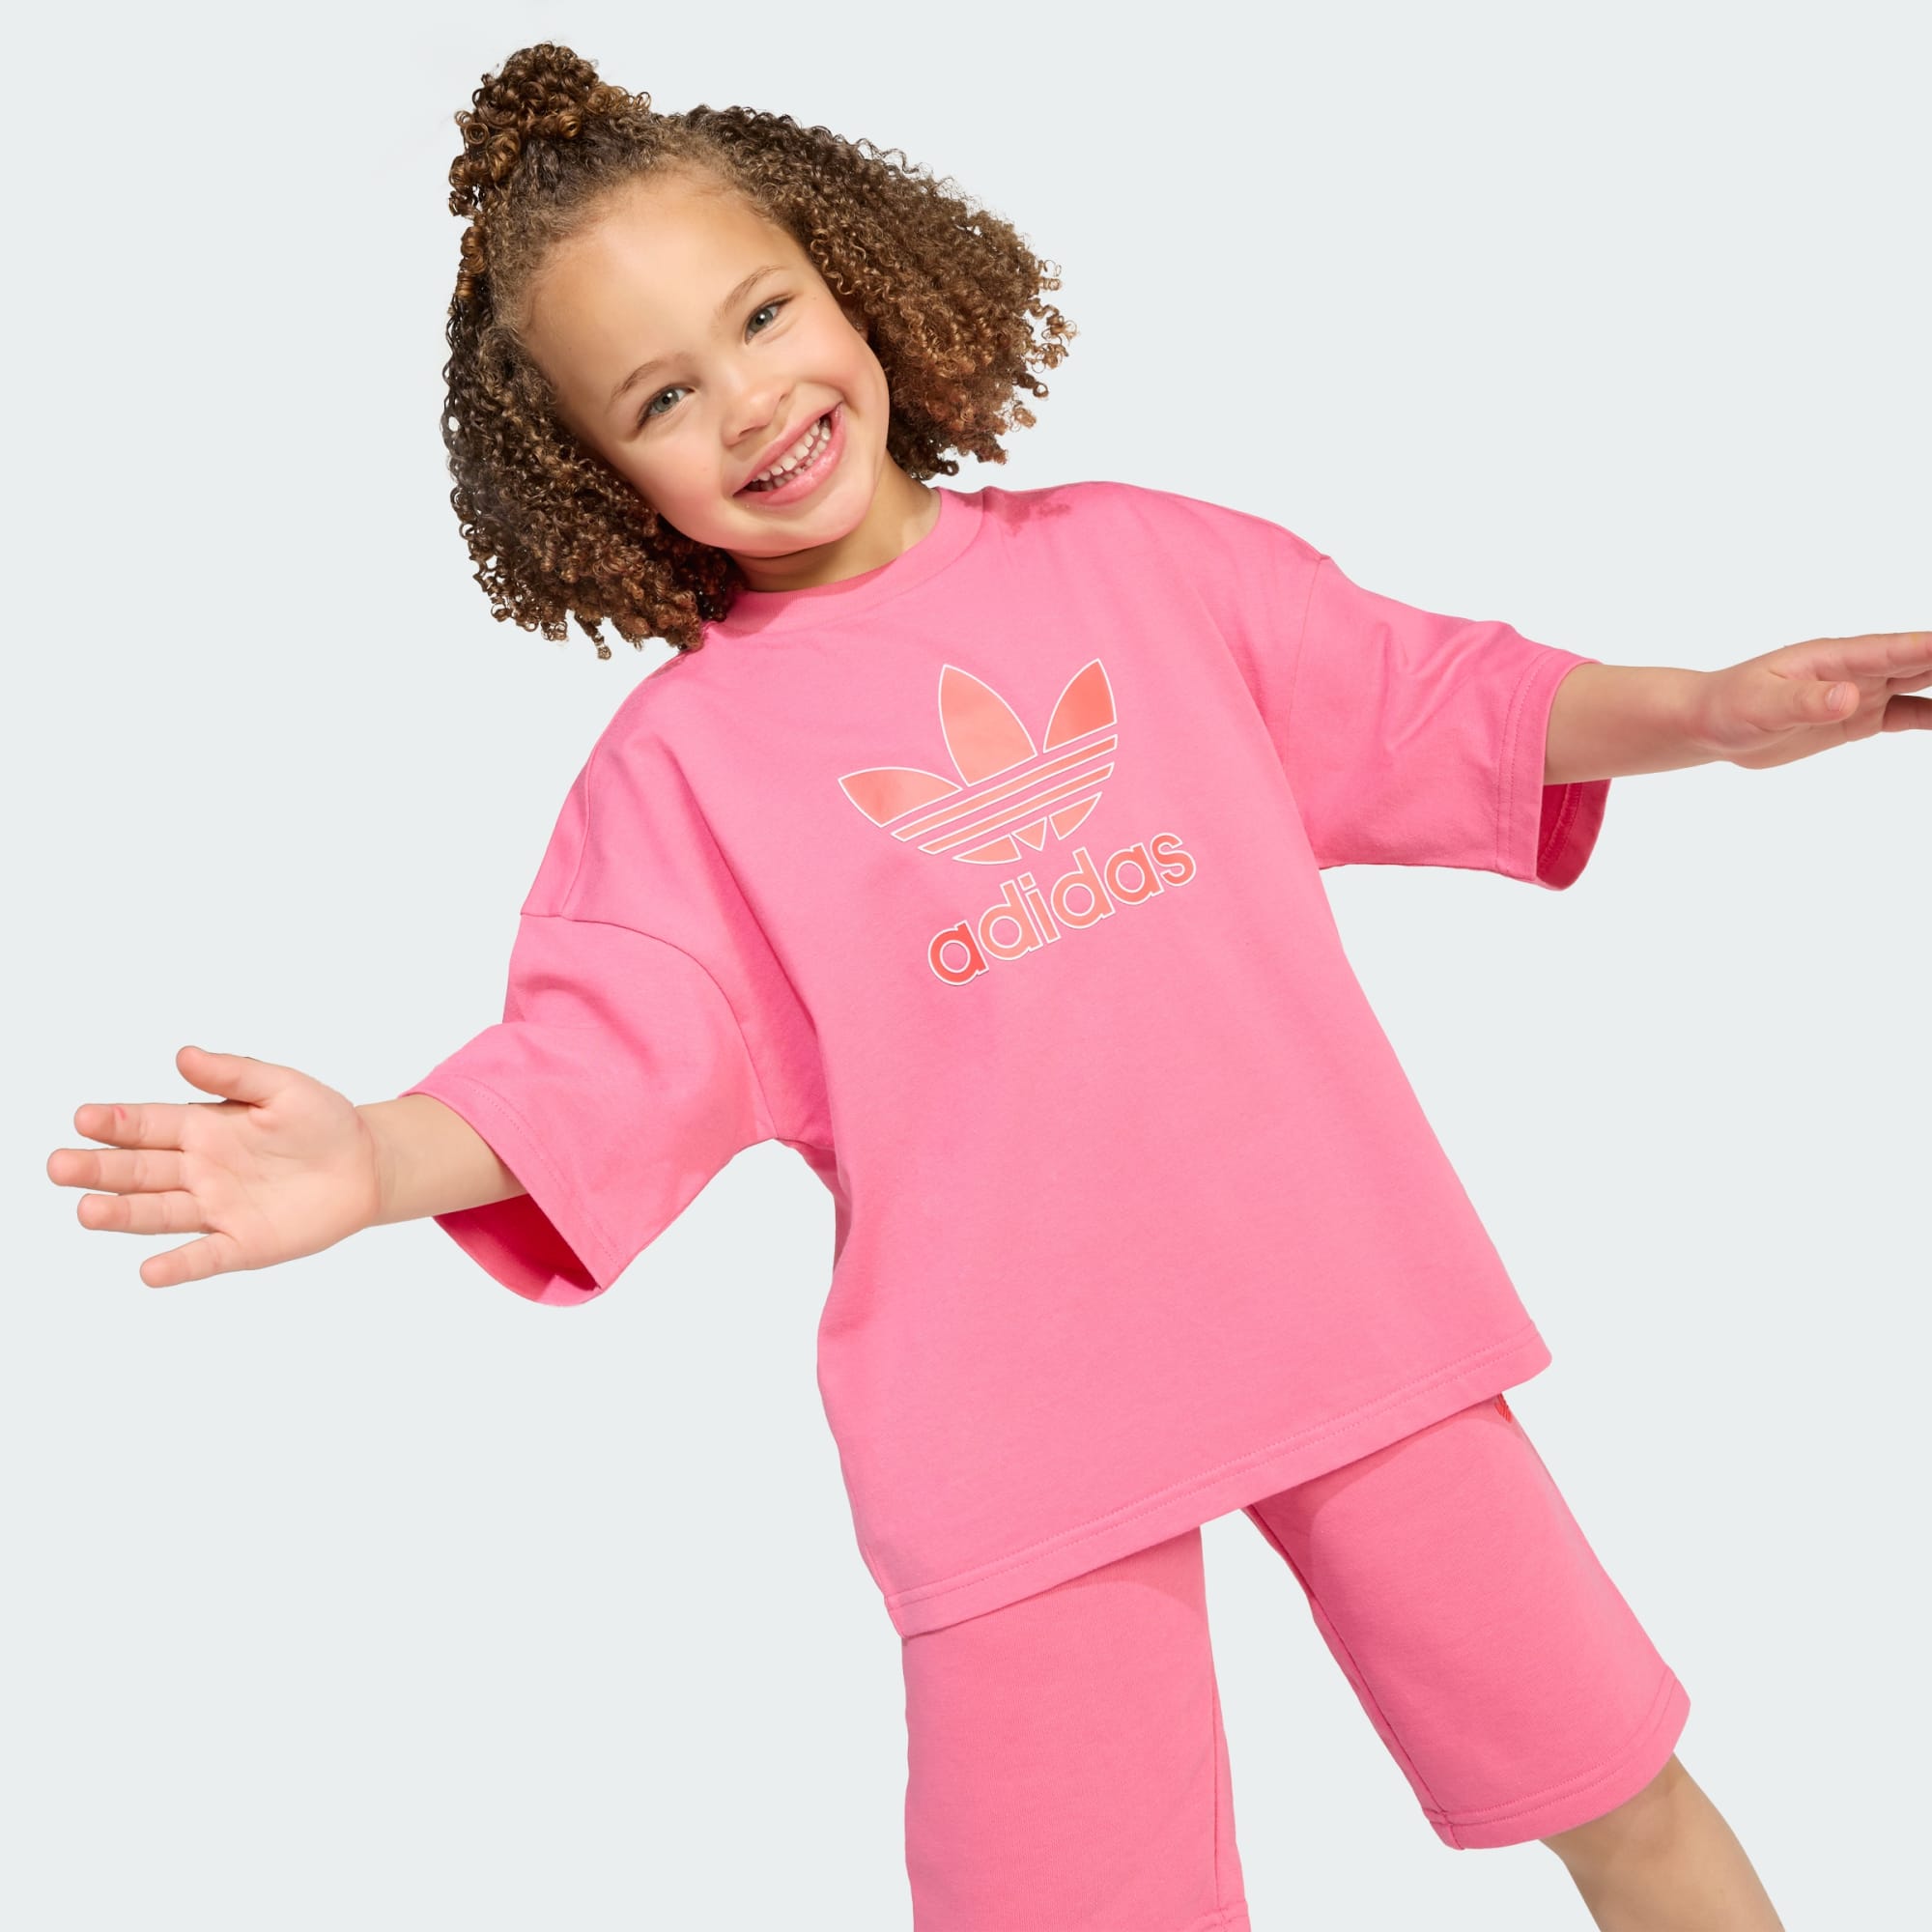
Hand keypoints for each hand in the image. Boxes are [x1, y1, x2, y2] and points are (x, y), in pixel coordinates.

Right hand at [46, 1046, 383, 1287]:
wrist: (367, 1164)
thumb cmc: (322, 1121)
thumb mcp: (283, 1088)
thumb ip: (235, 1074)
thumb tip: (184, 1054)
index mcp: (202, 1128)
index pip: (149, 1125)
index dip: (117, 1123)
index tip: (84, 1119)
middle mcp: (198, 1170)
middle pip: (138, 1170)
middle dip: (99, 1168)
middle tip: (59, 1165)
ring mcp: (216, 1208)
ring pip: (158, 1213)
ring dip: (121, 1214)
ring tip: (85, 1210)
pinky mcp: (242, 1243)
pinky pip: (205, 1256)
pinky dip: (178, 1264)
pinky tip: (150, 1271)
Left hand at [1692, 631, 1931, 768]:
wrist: (1710, 725)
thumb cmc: (1728, 707)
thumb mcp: (1760, 707)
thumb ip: (1804, 702)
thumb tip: (1848, 697)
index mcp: (1835, 657)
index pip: (1897, 650)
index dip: (1931, 648)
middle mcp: (1856, 669)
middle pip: (1923, 660)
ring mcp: (1862, 691)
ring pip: (1923, 684)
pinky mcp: (1858, 717)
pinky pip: (1908, 714)